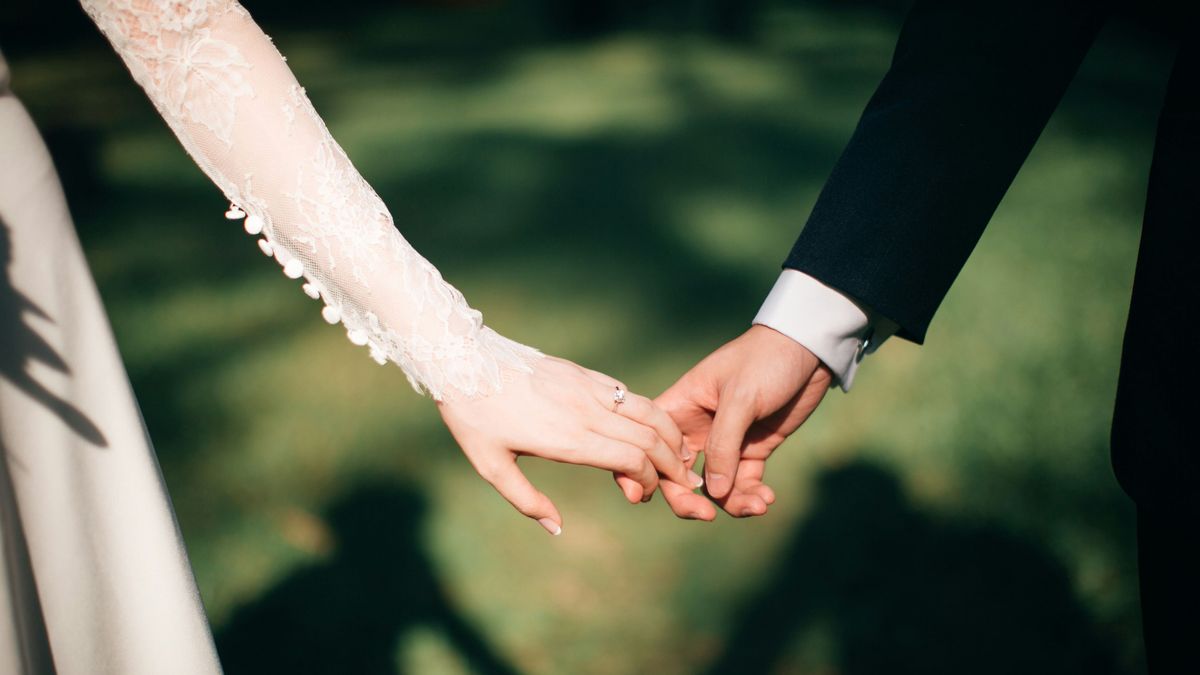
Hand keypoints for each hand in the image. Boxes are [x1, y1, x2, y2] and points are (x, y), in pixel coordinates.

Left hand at [437, 355, 703, 534]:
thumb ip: (526, 501)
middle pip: (650, 437)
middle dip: (673, 464)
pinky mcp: (584, 373)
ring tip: (681, 455)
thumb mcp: (491, 466)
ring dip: (671, 435)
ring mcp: (588, 388)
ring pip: (648, 410)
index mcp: (567, 438)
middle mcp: (585, 411)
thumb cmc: (474, 417)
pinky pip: (628, 393)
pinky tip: (653, 427)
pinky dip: (650, 413)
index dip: (648, 480)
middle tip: (682, 483)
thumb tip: (556, 529)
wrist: (464, 359)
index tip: (640, 495)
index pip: (631, 459)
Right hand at [653, 325, 831, 519]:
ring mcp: (725, 441)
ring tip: (757, 505)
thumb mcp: (740, 398)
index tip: (650, 496)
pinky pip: (744, 483)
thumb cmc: (765, 361)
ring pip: (714, 486)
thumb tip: (712, 493)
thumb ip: (723, 445)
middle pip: (678, 475)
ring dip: (731, 502)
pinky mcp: (753, 449)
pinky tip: (767, 499)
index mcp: (680, 407)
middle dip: (689, 500)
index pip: (651, 444)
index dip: (645, 471)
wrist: (809, 349)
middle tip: (707, 516)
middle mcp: (696, 428)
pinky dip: (752, 495)